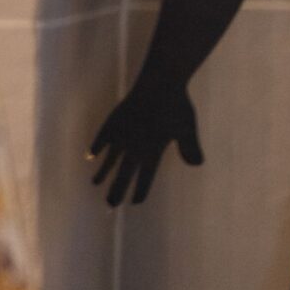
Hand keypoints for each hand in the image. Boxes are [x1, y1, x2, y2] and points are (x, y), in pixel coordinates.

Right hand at [89, 81, 202, 206]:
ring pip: (110, 159)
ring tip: (96, 184)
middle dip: (117, 190)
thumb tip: (198, 165)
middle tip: (110, 206)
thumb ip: (190, 148)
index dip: (140, 190)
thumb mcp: (188, 128)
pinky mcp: (113, 122)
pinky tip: (91, 156)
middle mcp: (134, 147)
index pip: (145, 177)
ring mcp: (121, 135)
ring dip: (103, 172)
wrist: (159, 83)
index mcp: (152, 151)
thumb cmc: (177, 105)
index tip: (134, 202)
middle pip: (124, 174)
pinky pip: (102, 139)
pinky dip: (96, 148)